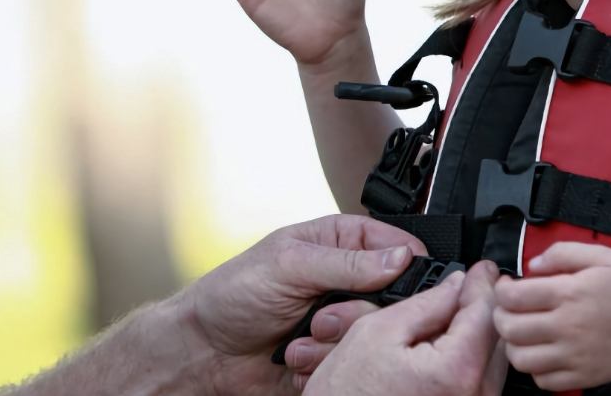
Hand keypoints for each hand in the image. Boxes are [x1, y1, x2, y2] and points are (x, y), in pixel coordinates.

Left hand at [179, 214, 426, 395]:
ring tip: (299, 339)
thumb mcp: (289, 264)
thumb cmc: (235, 293)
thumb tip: (400, 257)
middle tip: (322, 317)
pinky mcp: (335, 356)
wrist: (205, 350)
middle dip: (355, 314)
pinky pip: (354, 366)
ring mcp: (342, 321)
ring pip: (375, 337)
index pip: (397, 245)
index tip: (396, 284)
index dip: (404, 264)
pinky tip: (295, 359)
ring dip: (334, 343)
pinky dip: (324, 366)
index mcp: (340, 244)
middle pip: (392, 299)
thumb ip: (346, 261)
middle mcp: (347, 282)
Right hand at [303, 261, 504, 395]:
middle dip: (483, 306)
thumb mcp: (377, 332)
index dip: (483, 283)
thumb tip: (455, 285)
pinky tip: (446, 348)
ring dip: (478, 333)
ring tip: (450, 317)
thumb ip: (425, 304)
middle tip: (470, 285)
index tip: (482, 268)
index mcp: (456, 371)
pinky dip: (470, 358)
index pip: (486, 312)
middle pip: (497, 337)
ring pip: (492, 360)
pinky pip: (480, 381)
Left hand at [492, 242, 610, 390]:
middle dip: (501, 315)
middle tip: (509, 309)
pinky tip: (543, 352)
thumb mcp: (601, 255)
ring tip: (523, 332)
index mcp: (570, 293)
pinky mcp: (584, 377)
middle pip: (509, 328)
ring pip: (520, 359)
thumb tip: (532, 264)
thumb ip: (562, 253)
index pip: (511, 296)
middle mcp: (569, 327)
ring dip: (513, 345)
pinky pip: (543, 382)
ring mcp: (576, 356)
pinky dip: (535, 369)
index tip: (507, 286)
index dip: (500, 289)